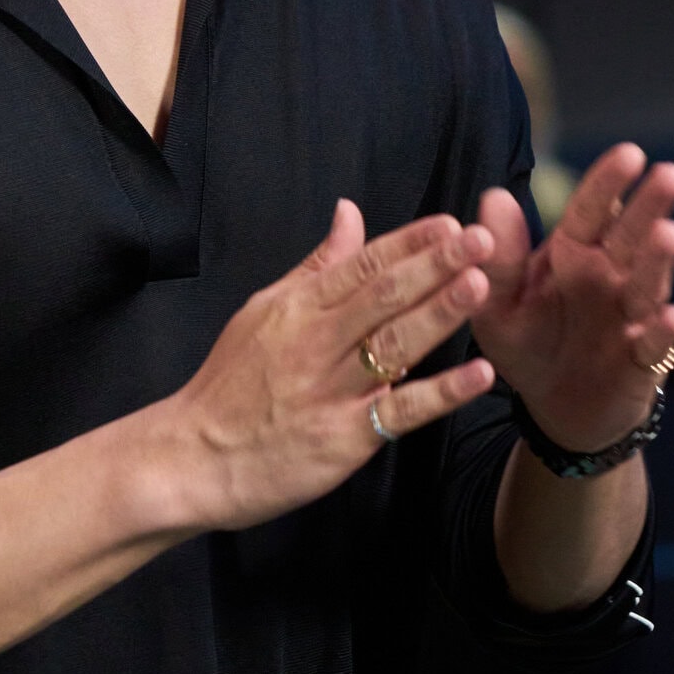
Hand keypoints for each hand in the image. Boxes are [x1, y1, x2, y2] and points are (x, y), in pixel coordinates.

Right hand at [164, 199, 496, 530]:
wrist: (191, 459)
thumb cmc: (230, 385)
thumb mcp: (264, 313)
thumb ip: (315, 267)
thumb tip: (350, 214)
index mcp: (297, 308)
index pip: (362, 265)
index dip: (409, 243)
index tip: (450, 223)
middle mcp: (314, 344)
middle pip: (383, 297)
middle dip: (436, 266)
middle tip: (483, 240)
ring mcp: (330, 392)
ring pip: (394, 346)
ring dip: (440, 314)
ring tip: (481, 286)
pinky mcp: (343, 439)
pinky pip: (399, 411)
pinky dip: (441, 393)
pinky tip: (478, 375)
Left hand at [470, 144, 673, 453]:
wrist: (554, 406)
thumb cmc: (528, 343)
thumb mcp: (497, 303)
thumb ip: (498, 258)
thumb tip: (493, 195)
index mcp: (572, 254)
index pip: (592, 211)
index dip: (609, 182)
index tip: (630, 153)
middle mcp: (608, 277)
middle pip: (631, 236)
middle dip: (650, 206)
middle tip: (668, 174)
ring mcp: (629, 316)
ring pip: (647, 283)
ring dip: (658, 261)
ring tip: (668, 234)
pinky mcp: (641, 360)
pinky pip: (654, 344)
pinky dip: (662, 332)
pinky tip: (671, 317)